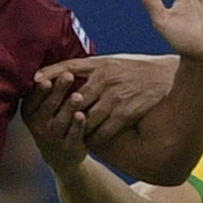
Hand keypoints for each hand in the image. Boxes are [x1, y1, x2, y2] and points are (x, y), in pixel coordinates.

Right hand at [20, 72, 90, 173]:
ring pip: (60, 120)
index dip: (41, 88)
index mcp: (30, 110)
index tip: (47, 77)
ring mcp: (51, 137)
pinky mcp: (66, 147)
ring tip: (77, 96)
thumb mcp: (45, 105)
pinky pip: (72, 135)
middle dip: (58, 91)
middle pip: (48, 106)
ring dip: (69, 108)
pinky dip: (77, 127)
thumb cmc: (55, 119)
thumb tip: (52, 54)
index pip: (34, 97)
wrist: (61, 154)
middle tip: (67, 76)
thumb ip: (48, 85)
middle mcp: (38, 124)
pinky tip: (83, 116)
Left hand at [35, 54, 175, 144]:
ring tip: (69, 134)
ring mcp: (114, 97)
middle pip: (74, 98)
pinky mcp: (125, 113)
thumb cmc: (139, 69)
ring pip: (86, 118)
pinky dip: (94, 138)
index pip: (69, 66)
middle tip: (50, 119)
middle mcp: (105, 79)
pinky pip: (102, 131)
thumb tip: (68, 70)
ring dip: (78, 128)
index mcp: (101, 64)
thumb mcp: (115, 61)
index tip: (34, 79)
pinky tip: (90, 141)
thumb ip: (94, 67)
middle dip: (62, 109)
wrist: (168, 78)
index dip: (50, 73)